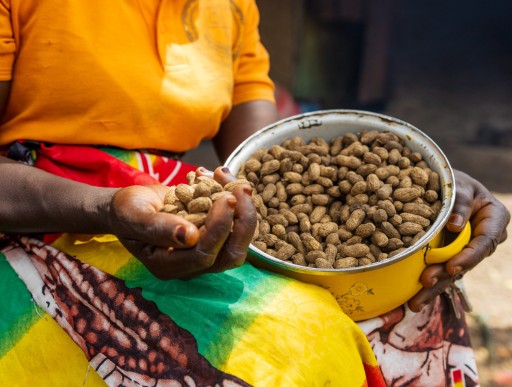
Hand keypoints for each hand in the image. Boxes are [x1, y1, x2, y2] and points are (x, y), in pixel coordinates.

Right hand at [107, 166, 256, 279]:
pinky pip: (235, 224)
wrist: (131, 205)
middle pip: (231, 253)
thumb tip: (190, 236)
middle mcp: (191, 264)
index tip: (226, 198)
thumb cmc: (127, 212)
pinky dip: (236, 201)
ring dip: (244, 210)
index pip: (205, 254)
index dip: (220, 228)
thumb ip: (158, 228)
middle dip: (243, 221)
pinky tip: (222, 176)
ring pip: (238, 240)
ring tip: (238, 182)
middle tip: (242, 189)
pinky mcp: (213, 235)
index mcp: (170, 266)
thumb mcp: (135, 216)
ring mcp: (205, 250)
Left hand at [408, 169, 510, 311]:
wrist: (446, 183)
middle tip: (425, 283)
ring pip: (451, 271)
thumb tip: (456, 226)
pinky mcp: (450, 254)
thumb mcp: (459, 185)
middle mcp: (484, 238)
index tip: (451, 266)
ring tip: (414, 302)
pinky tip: (411, 299)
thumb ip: (460, 202)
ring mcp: (466, 249)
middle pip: (466, 262)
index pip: (484, 242)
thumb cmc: (455, 180)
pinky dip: (425, 284)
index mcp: (494, 219)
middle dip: (444, 276)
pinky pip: (439, 270)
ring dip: (433, 286)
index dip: (468, 257)